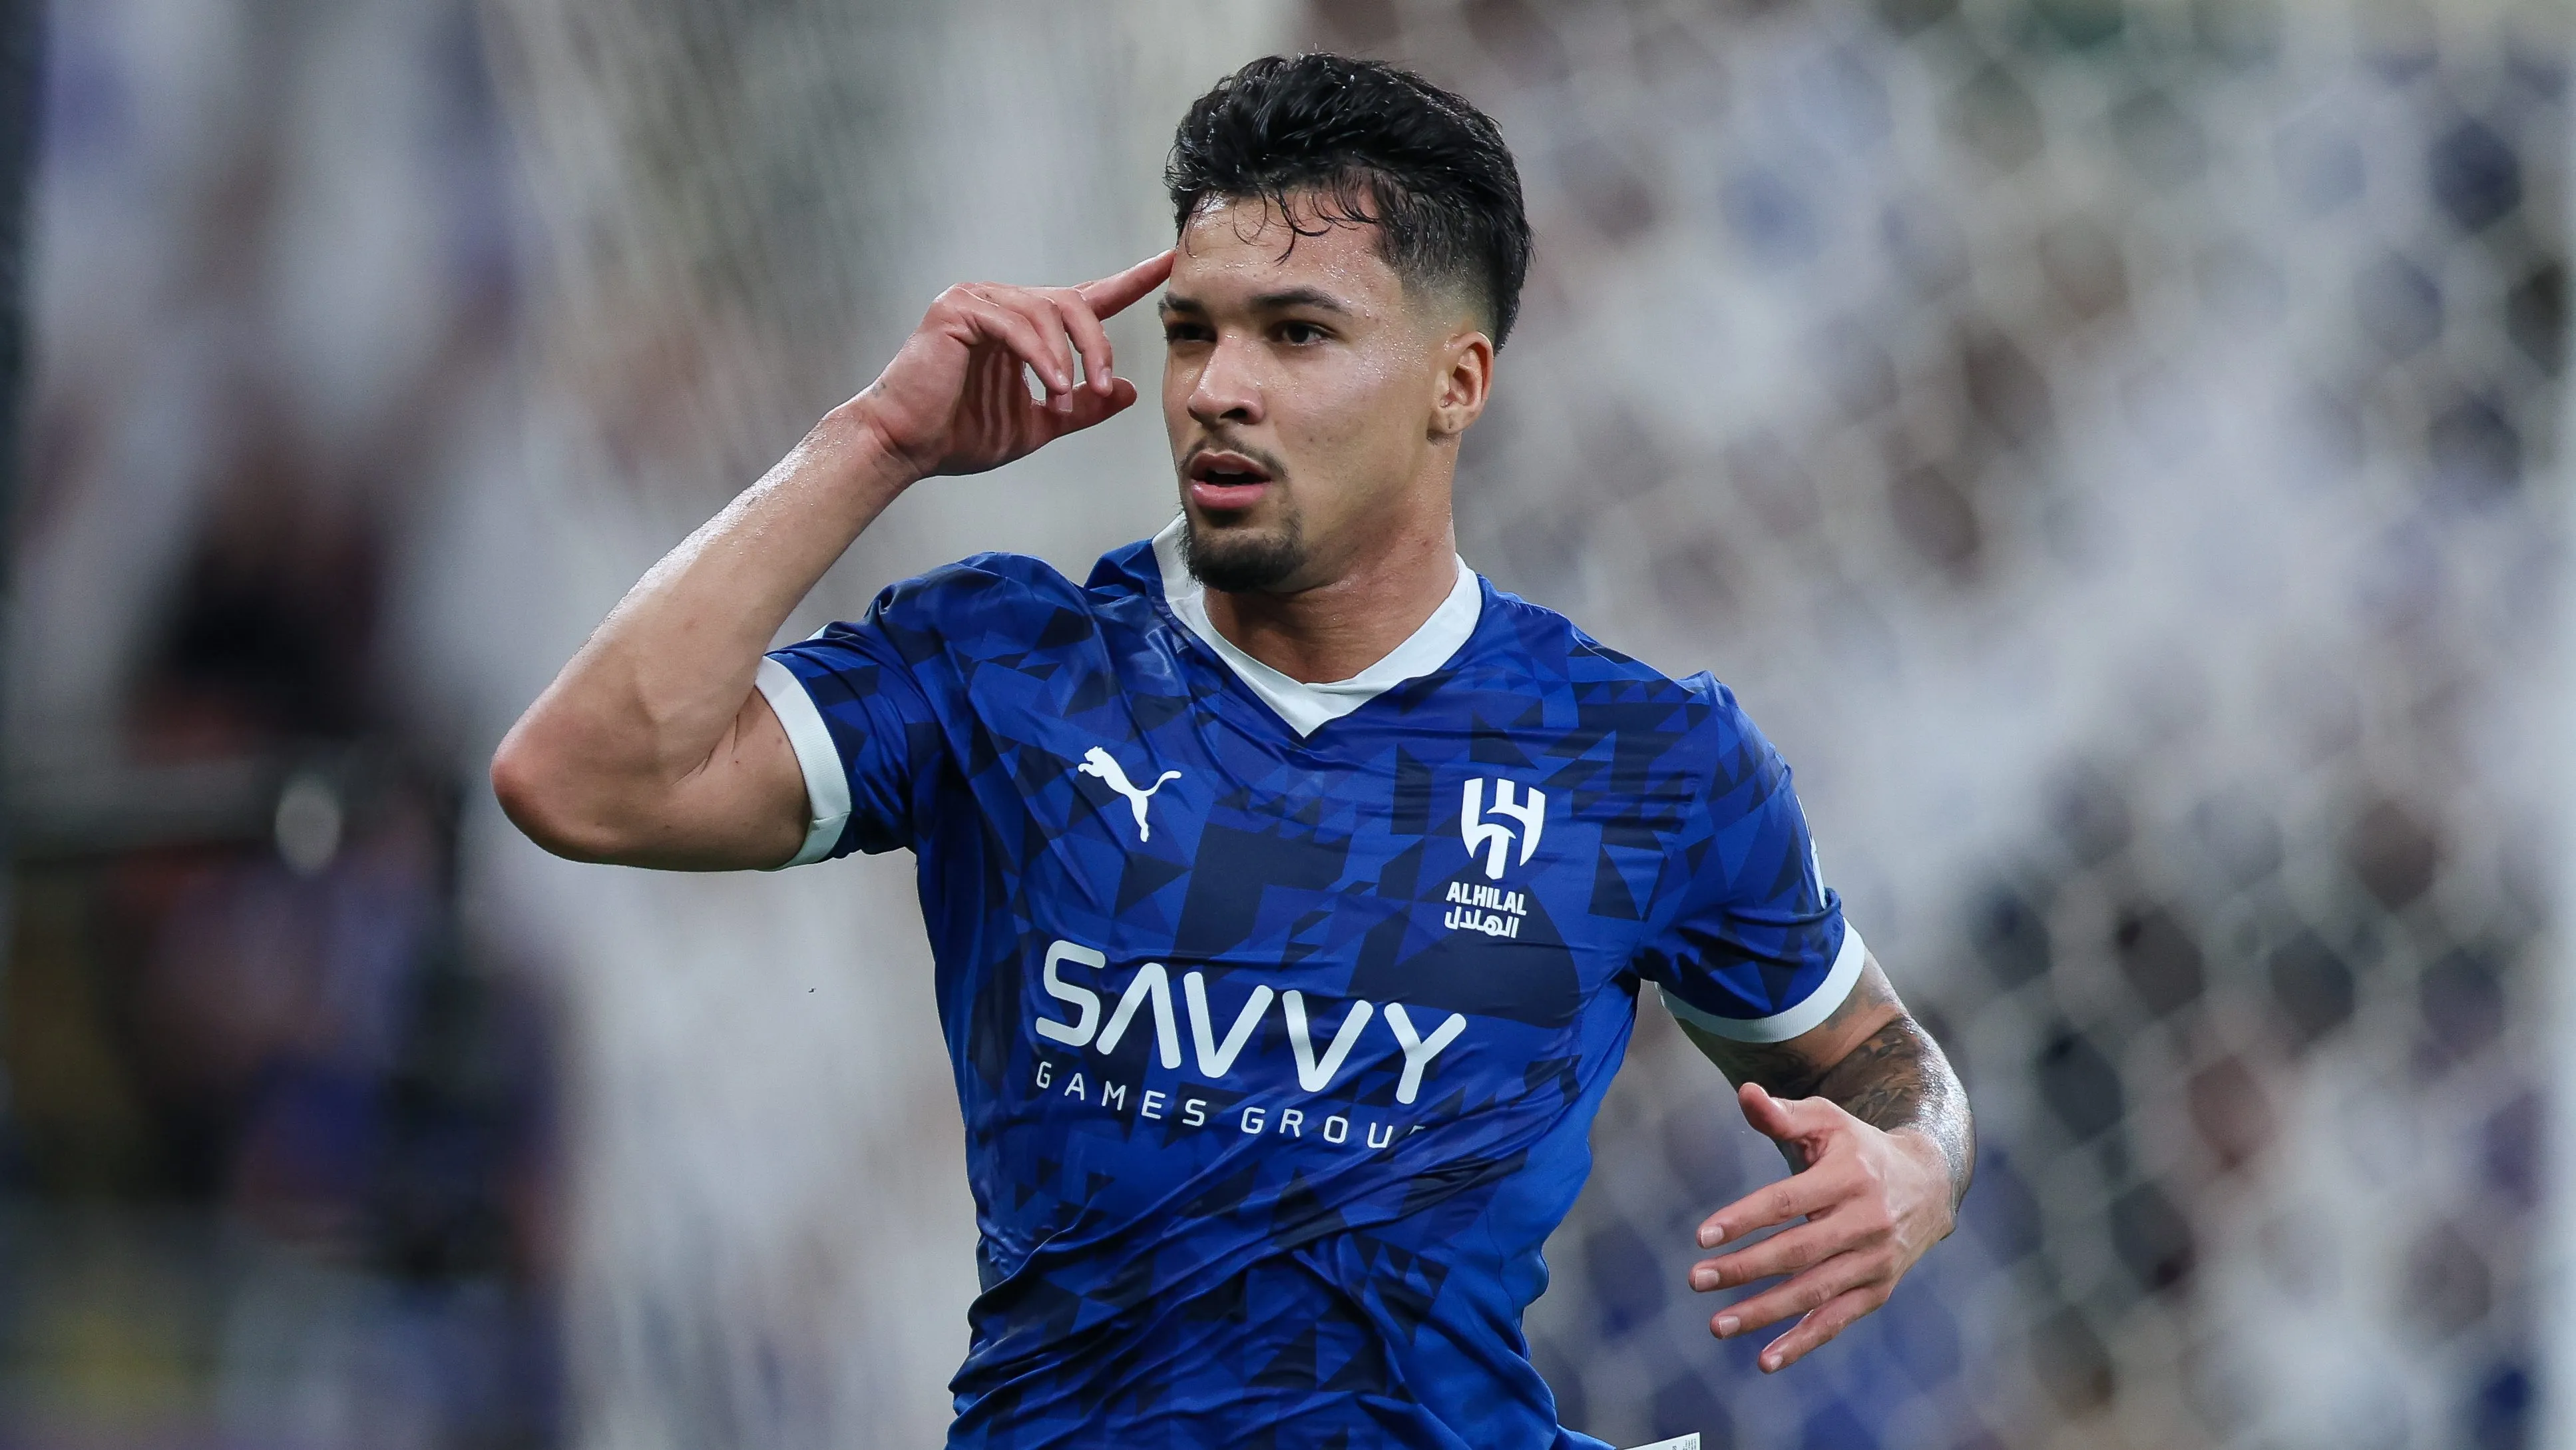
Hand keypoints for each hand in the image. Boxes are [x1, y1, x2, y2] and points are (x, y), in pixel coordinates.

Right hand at [835, 251, 1173, 480]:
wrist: (905, 446)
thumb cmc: (960, 435)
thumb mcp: (1038, 423)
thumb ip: (1081, 406)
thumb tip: (1128, 390)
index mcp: (1023, 326)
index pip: (1086, 297)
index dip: (1130, 281)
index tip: (1169, 263)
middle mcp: (1002, 301)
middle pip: (1074, 302)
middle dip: (1097, 345)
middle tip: (1104, 385)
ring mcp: (978, 299)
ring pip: (1048, 312)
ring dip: (1068, 359)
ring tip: (1067, 398)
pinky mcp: (959, 309)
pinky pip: (1017, 324)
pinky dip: (1041, 357)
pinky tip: (1051, 387)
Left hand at [1687, 1081, 1954, 1371]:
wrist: (1929, 1182)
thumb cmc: (1859, 1147)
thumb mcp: (1827, 1121)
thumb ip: (1782, 1113)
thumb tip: (1744, 1093)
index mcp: (1850, 1176)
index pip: (1788, 1201)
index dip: (1744, 1219)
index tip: (1702, 1237)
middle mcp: (1868, 1221)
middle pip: (1798, 1251)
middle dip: (1745, 1269)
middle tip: (1696, 1279)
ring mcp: (1876, 1260)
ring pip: (1815, 1293)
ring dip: (1765, 1312)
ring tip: (1717, 1324)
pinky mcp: (1879, 1289)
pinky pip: (1837, 1320)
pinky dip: (1802, 1342)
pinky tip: (1765, 1359)